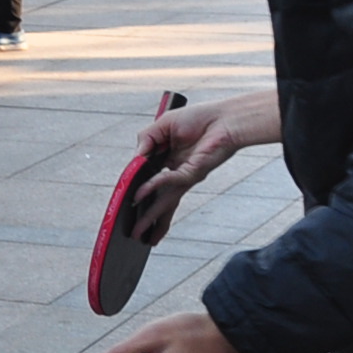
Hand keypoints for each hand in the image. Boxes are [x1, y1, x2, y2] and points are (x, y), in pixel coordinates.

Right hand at [125, 89, 281, 243]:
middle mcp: (178, 173)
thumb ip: (145, 139)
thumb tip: (135, 159)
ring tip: (139, 233)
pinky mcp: (192, 174)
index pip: (151, 182)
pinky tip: (138, 196)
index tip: (127, 203)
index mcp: (170, 162)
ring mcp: (186, 176)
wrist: (225, 118)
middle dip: (148, 219)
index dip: (139, 192)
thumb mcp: (162, 125)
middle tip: (135, 234)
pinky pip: (167, 182)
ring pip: (164, 201)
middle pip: (160, 201)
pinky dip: (151, 188)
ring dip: (150, 218)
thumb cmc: (200, 118)